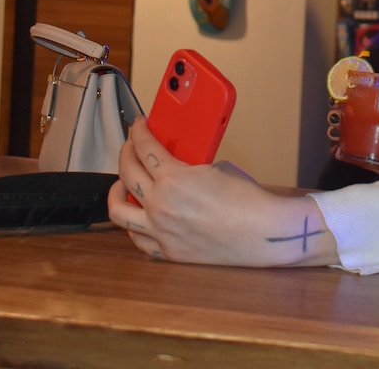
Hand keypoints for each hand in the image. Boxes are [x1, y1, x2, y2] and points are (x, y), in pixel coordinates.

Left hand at [109, 117, 337, 266]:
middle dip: (126, 154)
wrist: (263, 232)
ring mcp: (160, 231)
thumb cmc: (248, 201)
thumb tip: (175, 166)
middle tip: (131, 147)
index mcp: (172, 180)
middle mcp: (159, 206)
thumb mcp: (214, 170)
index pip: (144, 149)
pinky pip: (137, 239)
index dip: (139, 132)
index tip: (139, 126)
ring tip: (121, 184)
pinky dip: (133, 225)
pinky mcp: (168, 252)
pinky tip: (138, 217)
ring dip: (115, 191)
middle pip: (126, 173)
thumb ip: (187, 167)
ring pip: (118, 210)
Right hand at [327, 103, 378, 174]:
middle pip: (343, 113)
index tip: (339, 96)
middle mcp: (365, 122)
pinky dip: (338, 150)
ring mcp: (361, 139)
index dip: (344, 95)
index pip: (357, 99)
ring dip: (334, 129)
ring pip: (340, 130)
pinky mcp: (360, 155)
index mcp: (377, 110)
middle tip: (335, 115)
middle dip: (334, 112)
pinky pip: (345, 151)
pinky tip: (337, 151)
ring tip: (335, 132)